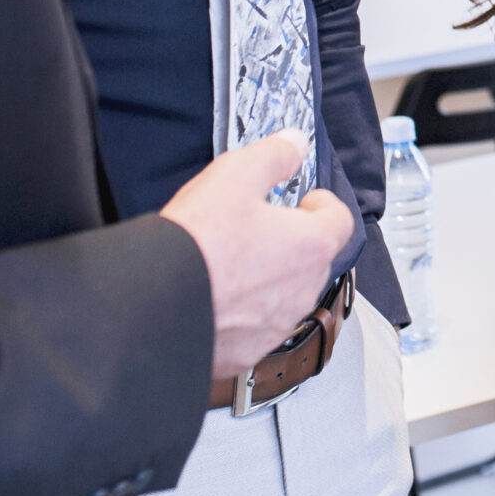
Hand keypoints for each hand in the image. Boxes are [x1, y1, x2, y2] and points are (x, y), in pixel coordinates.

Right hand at [159, 131, 355, 378]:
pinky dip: (243, 311)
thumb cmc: (198, 245)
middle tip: (261, 226)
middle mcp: (302, 291)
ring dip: (269, 277)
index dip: (322, 205)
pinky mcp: (246, 352)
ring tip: (233, 259)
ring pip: (285, 294)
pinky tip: (216, 294)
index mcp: (310, 247)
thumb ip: (273, 155)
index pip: (340, 221)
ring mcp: (275, 325)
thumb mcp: (235, 176)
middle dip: (293, 240)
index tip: (304, 199)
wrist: (153, 306)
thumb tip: (293, 143)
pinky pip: (255, 326)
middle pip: (313, 259)